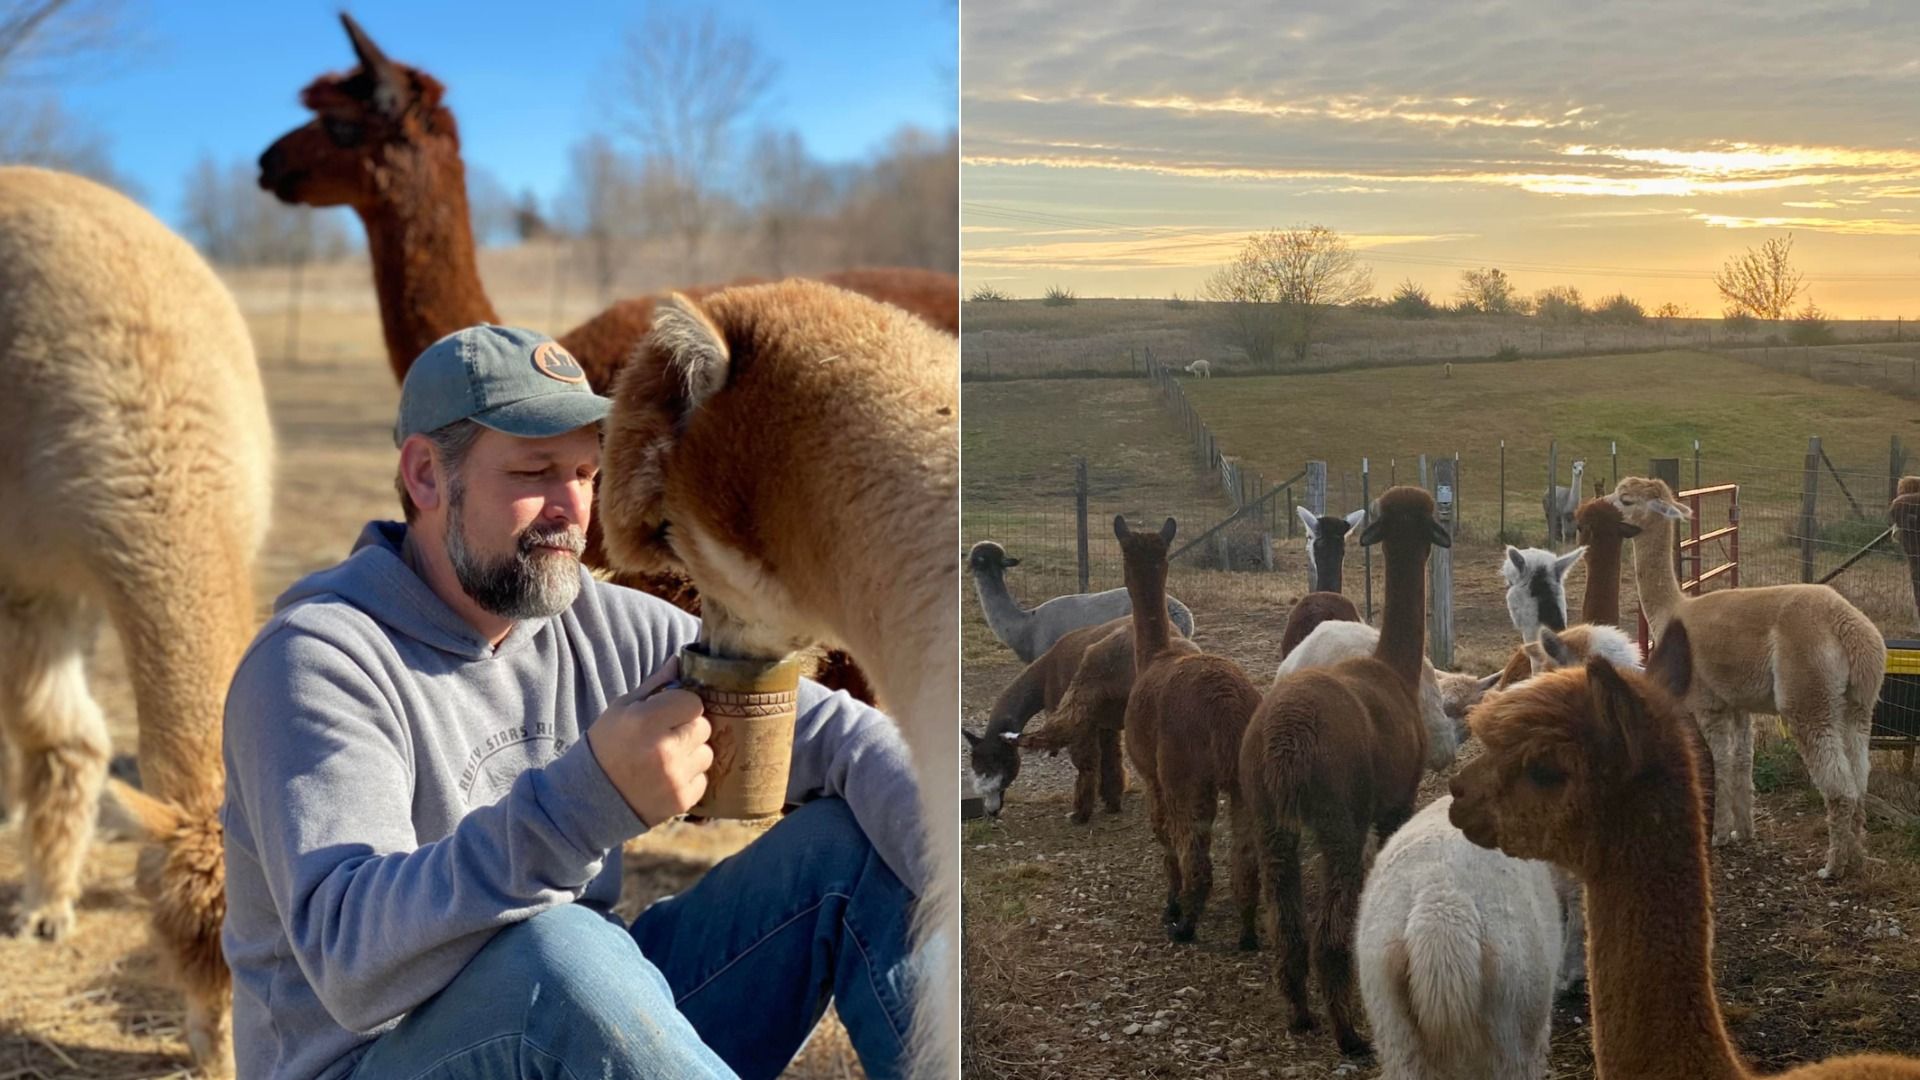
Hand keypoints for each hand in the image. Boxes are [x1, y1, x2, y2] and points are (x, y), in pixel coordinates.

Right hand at [586, 657, 713, 826]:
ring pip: (707, 753)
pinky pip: (703, 779)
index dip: (683, 705)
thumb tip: (680, 660)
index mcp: (645, 721)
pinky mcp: (682, 801)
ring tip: (666, 758)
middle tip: (667, 736)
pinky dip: (690, 778)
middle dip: (689, 728)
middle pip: (704, 727)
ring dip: (692, 753)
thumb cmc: (607, 745)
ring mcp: (674, 778)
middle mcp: (664, 750)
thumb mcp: (622, 709)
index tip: (669, 713)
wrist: (590, 798)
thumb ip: (655, 685)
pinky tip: (667, 777)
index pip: (693, 702)